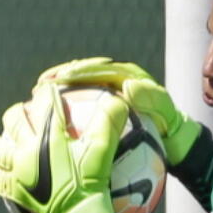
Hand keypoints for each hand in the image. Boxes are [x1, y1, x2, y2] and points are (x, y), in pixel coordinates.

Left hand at [0, 80, 126, 212]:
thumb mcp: (103, 149)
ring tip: (10, 143)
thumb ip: (109, 121)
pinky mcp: (13, 190)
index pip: (44, 102)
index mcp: (47, 134)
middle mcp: (26, 148)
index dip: (47, 93)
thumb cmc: (91, 181)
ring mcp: (17, 170)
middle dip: (19, 111)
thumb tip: (117, 99)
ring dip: (2, 143)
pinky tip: (6, 174)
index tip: (50, 92)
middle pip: (13, 119)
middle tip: (26, 113)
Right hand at [36, 58, 201, 165]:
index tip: (64, 77)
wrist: (174, 143)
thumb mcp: (167, 114)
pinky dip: (65, 108)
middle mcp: (116, 81)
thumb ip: (152, 99)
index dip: (80, 71)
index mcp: (129, 76)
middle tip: (43, 84)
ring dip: (59, 90)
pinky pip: (81, 106)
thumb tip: (128, 87)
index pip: (99, 69)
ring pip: (79, 89)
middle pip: (84, 74)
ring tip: (39, 95)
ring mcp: (108, 95)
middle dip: (61, 76)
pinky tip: (49, 119)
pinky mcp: (103, 109)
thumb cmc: (171, 131)